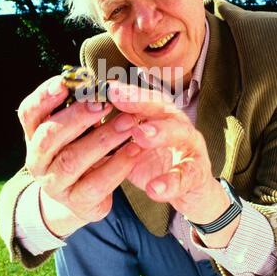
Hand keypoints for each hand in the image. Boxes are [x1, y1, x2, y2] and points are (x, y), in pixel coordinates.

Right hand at [17, 76, 142, 236]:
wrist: (83, 196)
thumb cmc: (81, 149)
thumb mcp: (77, 128)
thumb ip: (83, 106)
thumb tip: (105, 80)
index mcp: (35, 135)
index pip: (29, 113)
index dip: (44, 97)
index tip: (64, 82)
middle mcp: (37, 160)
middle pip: (48, 137)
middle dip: (76, 117)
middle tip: (103, 103)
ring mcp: (54, 184)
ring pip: (72, 161)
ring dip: (102, 139)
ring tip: (128, 123)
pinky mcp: (76, 202)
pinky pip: (95, 184)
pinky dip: (117, 165)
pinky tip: (135, 150)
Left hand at [108, 82, 239, 246]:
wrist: (188, 189)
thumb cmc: (155, 161)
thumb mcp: (131, 144)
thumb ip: (112, 132)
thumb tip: (79, 120)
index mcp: (158, 114)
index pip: (140, 97)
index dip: (122, 91)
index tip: (101, 86)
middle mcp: (176, 123)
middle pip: (160, 106)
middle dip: (138, 101)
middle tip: (117, 97)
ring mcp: (190, 145)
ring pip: (179, 133)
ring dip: (159, 132)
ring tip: (139, 135)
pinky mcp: (197, 172)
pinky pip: (186, 175)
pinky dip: (171, 182)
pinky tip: (154, 188)